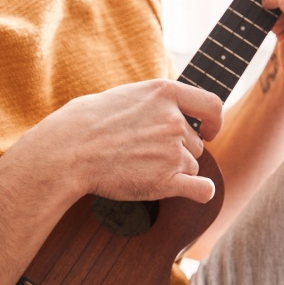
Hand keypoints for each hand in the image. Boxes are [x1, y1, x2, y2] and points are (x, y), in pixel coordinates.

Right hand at [22, 80, 223, 203]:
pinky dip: (201, 192)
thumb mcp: (126, 95)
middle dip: (178, 151)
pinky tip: (194, 191)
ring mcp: (172, 150)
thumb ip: (155, 101)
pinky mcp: (166, 180)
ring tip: (140, 168)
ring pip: (190, 166)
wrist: (68, 150)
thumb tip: (170, 109)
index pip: (211, 105)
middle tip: (145, 155)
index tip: (210, 131)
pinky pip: (202, 189)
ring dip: (173, 170)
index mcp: (165, 92)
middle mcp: (174, 120)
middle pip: (195, 143)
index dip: (215, 122)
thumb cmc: (86, 123)